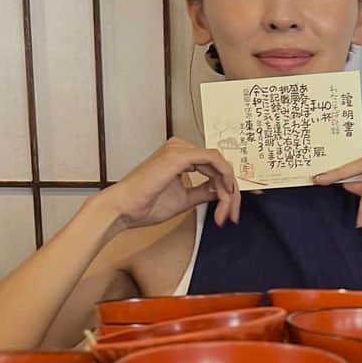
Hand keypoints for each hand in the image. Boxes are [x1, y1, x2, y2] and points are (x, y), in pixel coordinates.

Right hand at [105, 137, 240, 228]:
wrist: (124, 208)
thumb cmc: (146, 205)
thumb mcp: (185, 199)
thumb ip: (203, 192)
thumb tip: (221, 192)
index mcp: (180, 156)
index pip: (213, 166)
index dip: (230, 186)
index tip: (236, 207)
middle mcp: (181, 148)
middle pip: (220, 165)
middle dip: (232, 192)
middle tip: (232, 215)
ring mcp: (180, 150)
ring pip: (220, 164)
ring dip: (228, 190)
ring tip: (225, 213)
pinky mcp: (180, 156)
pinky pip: (214, 161)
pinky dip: (223, 178)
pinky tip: (224, 196)